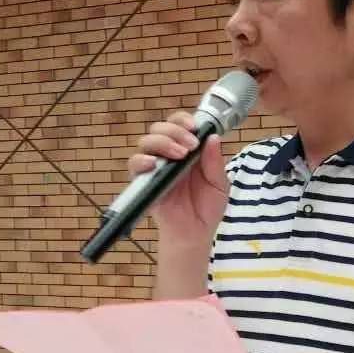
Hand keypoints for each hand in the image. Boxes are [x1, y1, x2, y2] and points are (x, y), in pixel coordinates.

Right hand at [127, 111, 228, 243]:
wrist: (195, 232)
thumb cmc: (206, 207)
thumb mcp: (219, 184)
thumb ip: (214, 162)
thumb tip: (212, 137)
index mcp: (187, 150)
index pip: (178, 125)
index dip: (183, 120)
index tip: (194, 127)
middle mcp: (168, 155)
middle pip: (160, 128)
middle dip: (175, 131)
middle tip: (190, 145)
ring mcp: (155, 167)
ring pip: (147, 141)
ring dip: (162, 142)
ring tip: (179, 155)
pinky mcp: (143, 182)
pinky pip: (134, 165)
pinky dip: (141, 160)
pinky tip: (154, 164)